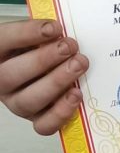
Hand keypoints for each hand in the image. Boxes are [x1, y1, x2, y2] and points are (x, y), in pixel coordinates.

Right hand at [0, 19, 89, 134]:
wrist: (44, 66)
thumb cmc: (41, 46)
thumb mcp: (39, 33)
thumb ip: (46, 31)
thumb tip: (61, 29)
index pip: (4, 41)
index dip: (27, 34)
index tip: (54, 27)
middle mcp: (2, 81)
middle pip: (11, 75)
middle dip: (43, 60)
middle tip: (69, 46)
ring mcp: (17, 102)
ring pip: (28, 101)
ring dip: (56, 83)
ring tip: (78, 65)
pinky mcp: (36, 118)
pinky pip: (43, 125)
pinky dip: (60, 113)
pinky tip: (76, 94)